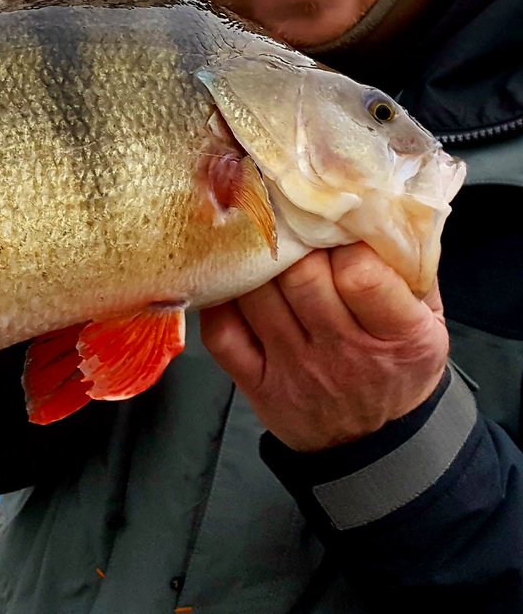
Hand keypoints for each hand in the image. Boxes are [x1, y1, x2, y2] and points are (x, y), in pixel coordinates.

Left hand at [200, 243, 448, 451]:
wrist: (373, 441)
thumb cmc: (398, 365)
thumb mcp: (429, 322)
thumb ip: (410, 268)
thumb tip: (378, 205)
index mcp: (398, 337)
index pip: (360, 275)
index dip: (343, 240)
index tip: (336, 225)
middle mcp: (342, 354)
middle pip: (300, 278)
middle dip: (291, 241)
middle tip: (287, 223)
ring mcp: (293, 369)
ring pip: (256, 295)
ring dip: (251, 261)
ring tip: (256, 242)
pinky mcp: (254, 382)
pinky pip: (222, 332)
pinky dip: (219, 300)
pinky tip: (229, 280)